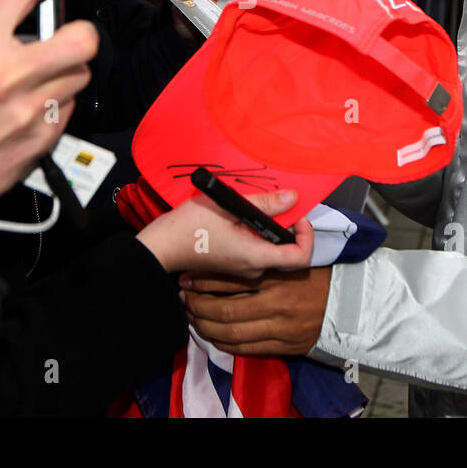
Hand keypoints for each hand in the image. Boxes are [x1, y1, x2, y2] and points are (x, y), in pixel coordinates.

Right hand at [0, 0, 98, 211]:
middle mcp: (7, 74)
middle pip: (81, 37)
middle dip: (81, 32)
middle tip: (66, 37)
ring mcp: (31, 107)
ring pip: (81, 71)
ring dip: (67, 70)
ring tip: (38, 77)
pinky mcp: (45, 134)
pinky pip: (70, 103)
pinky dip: (58, 100)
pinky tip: (33, 105)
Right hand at [136, 190, 313, 276]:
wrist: (160, 248)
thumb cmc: (189, 228)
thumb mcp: (228, 206)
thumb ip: (264, 204)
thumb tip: (293, 198)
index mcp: (256, 257)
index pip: (300, 257)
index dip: (306, 235)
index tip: (297, 215)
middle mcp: (254, 268)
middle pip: (285, 250)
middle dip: (285, 225)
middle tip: (272, 203)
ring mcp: (243, 269)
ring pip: (269, 248)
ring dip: (267, 227)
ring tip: (249, 207)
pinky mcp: (234, 264)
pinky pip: (255, 249)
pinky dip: (254, 232)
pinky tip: (237, 217)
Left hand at [179, 266, 332, 354]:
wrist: (347, 304)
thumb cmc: (316, 276)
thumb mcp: (290, 258)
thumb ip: (265, 256)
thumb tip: (231, 251)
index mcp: (277, 276)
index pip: (232, 279)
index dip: (204, 280)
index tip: (188, 277)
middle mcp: (275, 303)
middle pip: (225, 309)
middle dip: (198, 305)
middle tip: (184, 299)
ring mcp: (279, 328)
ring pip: (231, 332)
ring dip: (206, 326)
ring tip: (192, 318)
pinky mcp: (283, 346)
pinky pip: (246, 348)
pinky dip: (224, 343)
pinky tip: (212, 335)